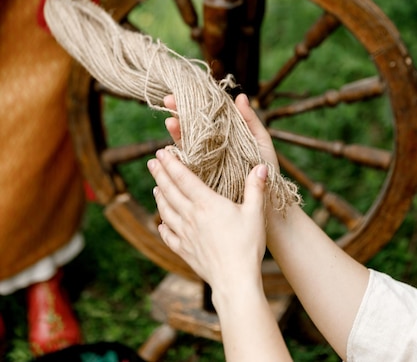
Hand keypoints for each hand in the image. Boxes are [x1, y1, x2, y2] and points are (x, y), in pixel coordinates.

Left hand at [147, 147, 268, 300]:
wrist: (235, 282)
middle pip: (170, 191)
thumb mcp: (255, 213)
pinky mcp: (185, 251)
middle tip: (152, 161)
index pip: (183, 178)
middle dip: (160, 174)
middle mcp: (191, 216)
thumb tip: (260, 166)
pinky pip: (169, 236)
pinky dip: (163, 226)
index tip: (161, 152)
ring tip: (156, 187)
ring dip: (160, 197)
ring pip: (166, 211)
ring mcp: (185, 235)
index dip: (171, 163)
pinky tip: (162, 222)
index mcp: (206, 204)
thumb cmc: (247, 246)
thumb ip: (255, 188)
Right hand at [164, 92, 279, 171]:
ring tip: (171, 121)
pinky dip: (178, 156)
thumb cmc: (266, 169)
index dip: (195, 102)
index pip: (207, 115)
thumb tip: (240, 96)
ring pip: (187, 143)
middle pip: (192, 126)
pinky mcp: (202, 177)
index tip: (184, 91)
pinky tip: (170, 148)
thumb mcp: (261, 142)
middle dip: (179, 112)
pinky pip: (188, 164)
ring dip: (177, 131)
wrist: (268, 200)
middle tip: (169, 100)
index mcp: (226, 134)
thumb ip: (250, 120)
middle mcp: (213, 145)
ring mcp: (206, 160)